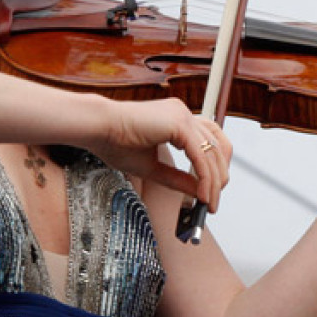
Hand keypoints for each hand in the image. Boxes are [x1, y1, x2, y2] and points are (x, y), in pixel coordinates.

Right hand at [88, 97, 230, 209]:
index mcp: (178, 119)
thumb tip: (200, 192)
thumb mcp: (152, 168)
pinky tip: (202, 195)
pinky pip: (200, 155)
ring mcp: (183, 116)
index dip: (215, 167)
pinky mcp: (180, 123)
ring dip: (214, 181)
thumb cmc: (114, 142)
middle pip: (218, 146)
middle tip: (213, 201)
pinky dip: (205, 177)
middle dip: (219, 177)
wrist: (96, 128)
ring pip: (212, 152)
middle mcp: (184, 114)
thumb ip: (177, 179)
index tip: (212, 191)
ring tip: (208, 202)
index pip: (211, 142)